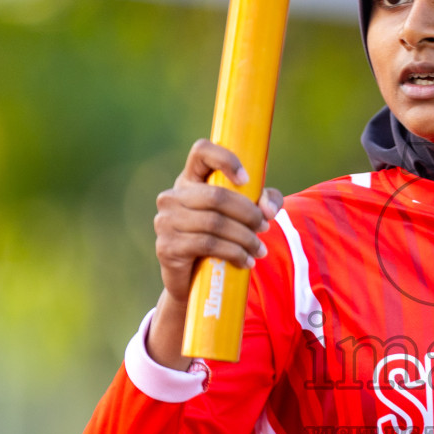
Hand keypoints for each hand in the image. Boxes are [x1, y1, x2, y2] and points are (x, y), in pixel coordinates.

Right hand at [147, 139, 282, 368]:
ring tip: (260, 250)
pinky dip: (233, 253)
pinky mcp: (167, 246)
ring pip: (215, 223)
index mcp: (190, 180)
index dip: (226, 159)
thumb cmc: (221, 240)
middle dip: (248, 213)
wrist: (194, 281)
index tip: (248, 180)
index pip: (202, 151)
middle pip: (216, 195)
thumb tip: (268, 209)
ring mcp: (165, 221)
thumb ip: (265, 202)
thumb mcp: (246, 216)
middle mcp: (172, 197)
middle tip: (265, 228)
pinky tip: (246, 262)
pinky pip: (207, 244)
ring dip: (245, 238)